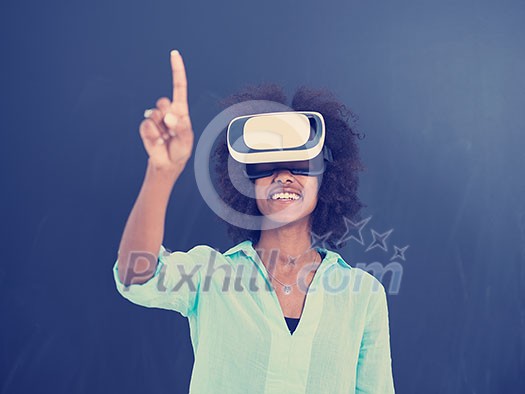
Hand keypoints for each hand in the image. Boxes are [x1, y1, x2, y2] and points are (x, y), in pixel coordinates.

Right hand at [139, 50, 193, 171]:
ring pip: (155, 114)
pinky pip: (147, 126)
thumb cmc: (180, 150)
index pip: (179, 87)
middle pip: (164, 102)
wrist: (167, 164)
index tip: (174, 54)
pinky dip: (153, 136)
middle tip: (171, 130)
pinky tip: (157, 141)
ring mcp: (155, 119)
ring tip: (165, 138)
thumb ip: (181, 128)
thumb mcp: (186, 140)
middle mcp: (168, 111)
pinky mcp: (146, 127)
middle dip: (168, 115)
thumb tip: (168, 117)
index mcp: (180, 110)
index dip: (177, 70)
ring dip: (161, 128)